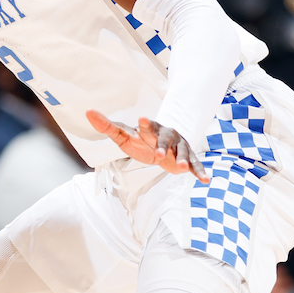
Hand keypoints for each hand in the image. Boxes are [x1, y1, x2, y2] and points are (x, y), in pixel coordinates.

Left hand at [87, 110, 207, 181]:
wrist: (160, 147)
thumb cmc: (139, 140)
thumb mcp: (122, 135)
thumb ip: (106, 125)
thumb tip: (88, 111)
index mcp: (150, 129)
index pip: (146, 126)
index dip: (144, 124)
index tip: (140, 119)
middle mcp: (167, 135)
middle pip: (165, 138)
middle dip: (163, 145)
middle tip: (159, 154)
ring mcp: (179, 147)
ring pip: (182, 152)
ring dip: (182, 160)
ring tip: (181, 169)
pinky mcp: (187, 158)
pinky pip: (195, 164)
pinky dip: (200, 171)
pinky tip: (205, 180)